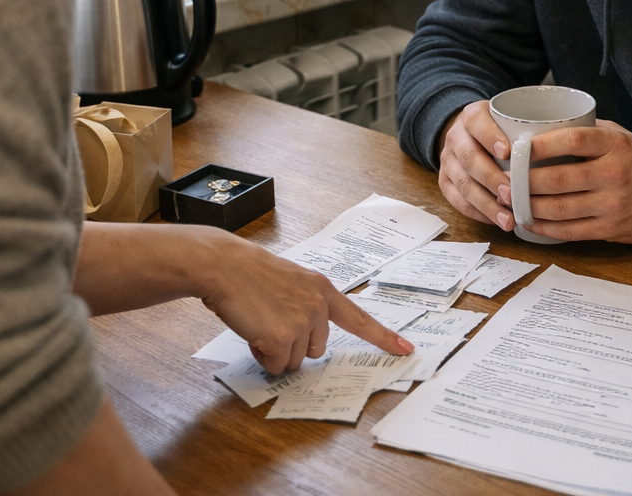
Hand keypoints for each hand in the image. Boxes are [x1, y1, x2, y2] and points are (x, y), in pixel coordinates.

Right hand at [74, 222, 413, 375]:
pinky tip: (253, 330)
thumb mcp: (291, 283)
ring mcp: (303, 321)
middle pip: (317, 349)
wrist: (225, 266)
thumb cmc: (251, 275)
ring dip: (276, 350)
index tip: (407, 351)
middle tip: (270, 319)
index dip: (384, 337)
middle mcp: (319, 304)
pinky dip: (262, 356)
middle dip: (294, 344)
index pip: (360, 318)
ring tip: (259, 320)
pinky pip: (277, 365)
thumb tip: (308, 341)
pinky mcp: (284, 337)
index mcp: (323, 289)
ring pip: (296, 360)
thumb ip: (307, 306)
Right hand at [437, 100, 517, 230]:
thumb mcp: (508, 118)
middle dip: (492, 179)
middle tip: (512, 195)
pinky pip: (458, 201)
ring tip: (508, 219)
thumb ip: (527, 127)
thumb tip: (565, 146)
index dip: (491, 137)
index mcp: (472, 116)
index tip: (508, 152)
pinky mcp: (445, 182)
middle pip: (470, 158)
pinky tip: (496, 221)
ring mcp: (448, 161)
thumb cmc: (498, 128)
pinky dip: (478, 213)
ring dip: (486, 204)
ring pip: (463, 184)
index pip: (478, 123)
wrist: (467, 133)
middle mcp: (456, 137)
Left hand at [496, 121, 631, 242]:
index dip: (543, 145)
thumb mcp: (619, 136)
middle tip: (504, 180)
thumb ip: (586, 131)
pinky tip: (530, 221)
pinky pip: (570, 231)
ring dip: (529, 207)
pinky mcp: (610, 228)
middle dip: (524, 182)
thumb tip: (542, 126)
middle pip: (559, 179)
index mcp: (614, 145)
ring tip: (510, 201)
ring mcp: (612, 204)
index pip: (574, 141)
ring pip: (560, 208)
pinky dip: (545, 227)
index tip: (518, 147)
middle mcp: (614, 174)